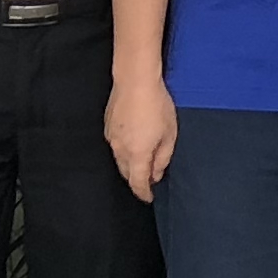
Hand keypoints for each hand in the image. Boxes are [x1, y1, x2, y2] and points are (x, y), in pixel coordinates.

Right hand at [107, 75, 177, 200]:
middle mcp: (119, 150)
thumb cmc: (157, 105)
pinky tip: (135, 141)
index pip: (137, 183)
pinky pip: (116, 146)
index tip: (149, 198)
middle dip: (137, 179)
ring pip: (119, 160)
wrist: (135, 80)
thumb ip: (162, 158)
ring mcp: (111, 137)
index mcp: (136, 155)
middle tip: (150, 178)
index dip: (143, 193)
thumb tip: (156, 173)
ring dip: (130, 164)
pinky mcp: (108, 126)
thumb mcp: (169, 134)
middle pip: (126, 173)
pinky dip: (125, 150)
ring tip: (144, 159)